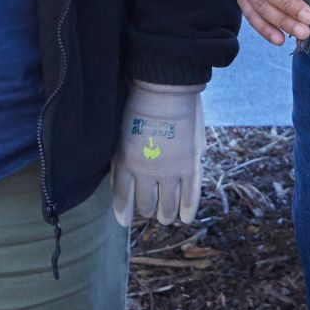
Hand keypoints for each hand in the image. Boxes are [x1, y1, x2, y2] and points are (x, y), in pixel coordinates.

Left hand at [110, 82, 203, 225]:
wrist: (164, 89)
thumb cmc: (138, 102)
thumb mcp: (120, 132)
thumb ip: (123, 156)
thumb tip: (123, 176)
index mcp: (124, 162)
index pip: (122, 196)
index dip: (123, 211)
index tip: (124, 221)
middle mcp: (145, 171)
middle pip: (145, 203)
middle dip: (147, 210)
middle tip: (149, 212)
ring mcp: (169, 170)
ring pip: (167, 204)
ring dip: (166, 214)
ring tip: (165, 218)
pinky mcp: (189, 165)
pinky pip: (189, 195)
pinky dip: (187, 209)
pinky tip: (185, 218)